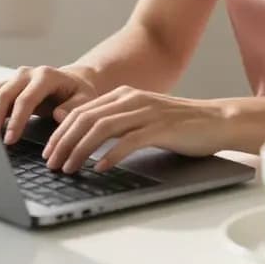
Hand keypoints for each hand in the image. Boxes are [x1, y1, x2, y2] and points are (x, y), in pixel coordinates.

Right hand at [0, 64, 99, 144]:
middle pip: (3, 94)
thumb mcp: (85, 99)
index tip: (11, 140)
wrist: (73, 80)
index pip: (26, 98)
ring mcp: (14, 78)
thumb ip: (73, 107)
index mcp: (46, 76)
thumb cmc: (79, 92)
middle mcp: (26, 73)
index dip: (16, 120)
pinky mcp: (6, 84)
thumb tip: (58, 115)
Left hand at [40, 85, 231, 173]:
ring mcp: (147, 112)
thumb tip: (86, 142)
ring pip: (102, 128)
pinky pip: (129, 140)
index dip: (60, 132)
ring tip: (68, 168)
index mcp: (124, 95)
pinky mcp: (161, 128)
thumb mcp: (142, 118)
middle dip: (63, 142)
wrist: (216, 121)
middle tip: (51, 164)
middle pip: (86, 118)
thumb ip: (117, 123)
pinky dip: (111, 154)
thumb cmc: (178, 125)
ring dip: (80, 150)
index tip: (48, 152)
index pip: (82, 111)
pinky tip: (101, 168)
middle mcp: (132, 99)